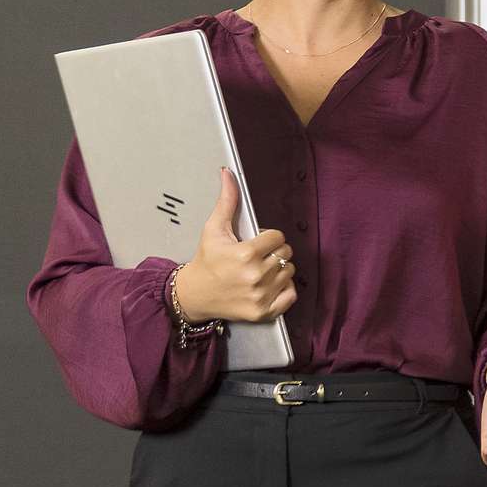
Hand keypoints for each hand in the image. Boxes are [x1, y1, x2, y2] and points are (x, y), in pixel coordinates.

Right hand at [171, 167, 297, 323]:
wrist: (195, 295)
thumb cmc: (205, 261)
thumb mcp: (214, 229)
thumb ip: (227, 201)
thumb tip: (228, 174)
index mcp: (245, 254)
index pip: (277, 237)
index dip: (268, 237)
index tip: (256, 242)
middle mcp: (255, 276)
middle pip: (286, 253)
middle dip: (274, 252)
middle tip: (257, 256)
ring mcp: (261, 296)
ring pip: (290, 272)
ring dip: (279, 269)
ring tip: (260, 270)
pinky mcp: (264, 312)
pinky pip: (291, 295)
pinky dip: (284, 289)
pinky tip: (268, 285)